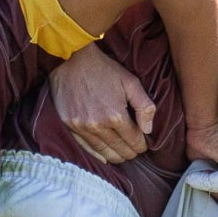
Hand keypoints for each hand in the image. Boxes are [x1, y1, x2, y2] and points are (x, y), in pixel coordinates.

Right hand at [49, 44, 155, 163]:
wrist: (71, 60)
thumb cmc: (103, 69)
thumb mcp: (131, 82)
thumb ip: (144, 106)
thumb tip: (148, 130)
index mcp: (115, 115)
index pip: (134, 140)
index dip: (142, 144)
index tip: (144, 143)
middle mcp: (98, 125)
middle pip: (120, 150)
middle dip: (131, 152)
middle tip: (135, 149)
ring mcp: (81, 127)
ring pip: (103, 152)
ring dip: (116, 155)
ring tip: (123, 153)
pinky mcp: (69, 126)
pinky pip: (86, 148)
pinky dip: (98, 155)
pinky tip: (105, 156)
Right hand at [186, 118, 217, 209]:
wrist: (204, 122)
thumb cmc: (202, 141)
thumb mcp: (207, 167)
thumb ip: (215, 182)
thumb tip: (210, 196)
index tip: (211, 190)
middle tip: (207, 187)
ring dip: (215, 194)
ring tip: (204, 179)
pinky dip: (214, 187)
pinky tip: (205, 175)